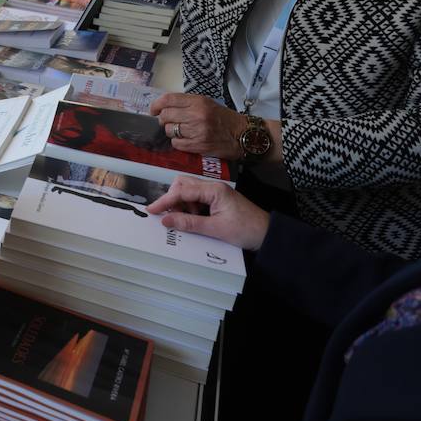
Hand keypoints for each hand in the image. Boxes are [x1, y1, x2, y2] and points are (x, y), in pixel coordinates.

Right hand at [146, 176, 269, 249]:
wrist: (269, 235)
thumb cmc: (247, 230)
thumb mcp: (215, 229)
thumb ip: (189, 223)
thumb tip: (165, 220)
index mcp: (214, 190)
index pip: (182, 190)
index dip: (165, 201)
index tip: (151, 210)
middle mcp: (214, 187)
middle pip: (183, 184)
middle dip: (173, 199)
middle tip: (170, 217)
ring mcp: (216, 193)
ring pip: (189, 191)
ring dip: (182, 205)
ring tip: (187, 222)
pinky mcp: (218, 200)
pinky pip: (197, 200)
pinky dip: (190, 209)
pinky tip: (194, 221)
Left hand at [149, 92, 248, 160]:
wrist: (242, 135)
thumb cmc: (224, 119)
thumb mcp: (207, 103)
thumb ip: (186, 103)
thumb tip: (163, 107)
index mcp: (198, 101)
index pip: (168, 99)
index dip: (156, 105)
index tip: (153, 110)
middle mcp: (196, 115)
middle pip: (165, 116)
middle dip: (164, 120)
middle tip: (170, 122)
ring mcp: (197, 131)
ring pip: (169, 131)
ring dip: (172, 132)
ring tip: (182, 131)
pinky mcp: (198, 145)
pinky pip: (176, 144)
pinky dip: (178, 143)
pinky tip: (187, 140)